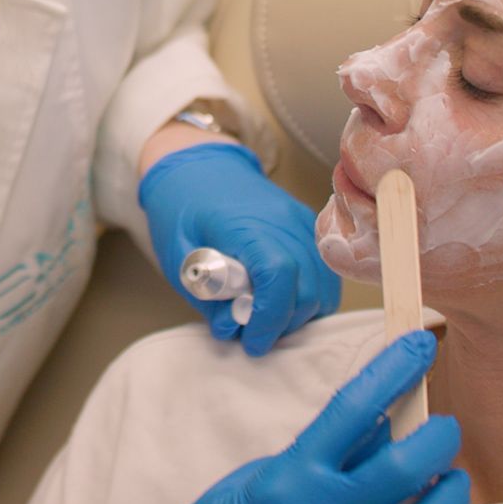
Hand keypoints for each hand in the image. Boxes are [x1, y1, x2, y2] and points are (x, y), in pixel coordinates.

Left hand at [138, 142, 339, 353]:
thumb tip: (232, 327)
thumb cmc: (181, 207)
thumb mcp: (177, 254)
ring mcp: (300, 219)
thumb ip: (205, 295)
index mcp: (245, 224)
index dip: (270, 318)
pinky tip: (282, 298)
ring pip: (324, 284)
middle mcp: (282, 220)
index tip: (251, 341)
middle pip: (308, 287)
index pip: (278, 275)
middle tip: (253, 333)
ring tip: (266, 316)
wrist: (196, 163)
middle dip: (284, 323)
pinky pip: (325, 270)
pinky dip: (311, 294)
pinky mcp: (308, 223)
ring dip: (301, 312)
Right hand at [192, 331, 468, 503]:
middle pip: (401, 467)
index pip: (353, 408)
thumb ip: (330, 451)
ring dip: (450, 488)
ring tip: (452, 475)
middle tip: (446, 426)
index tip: (419, 343)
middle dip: (436, 439)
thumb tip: (384, 424)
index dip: (391, 370)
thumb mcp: (278, 472)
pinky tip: (438, 503)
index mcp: (295, 473)